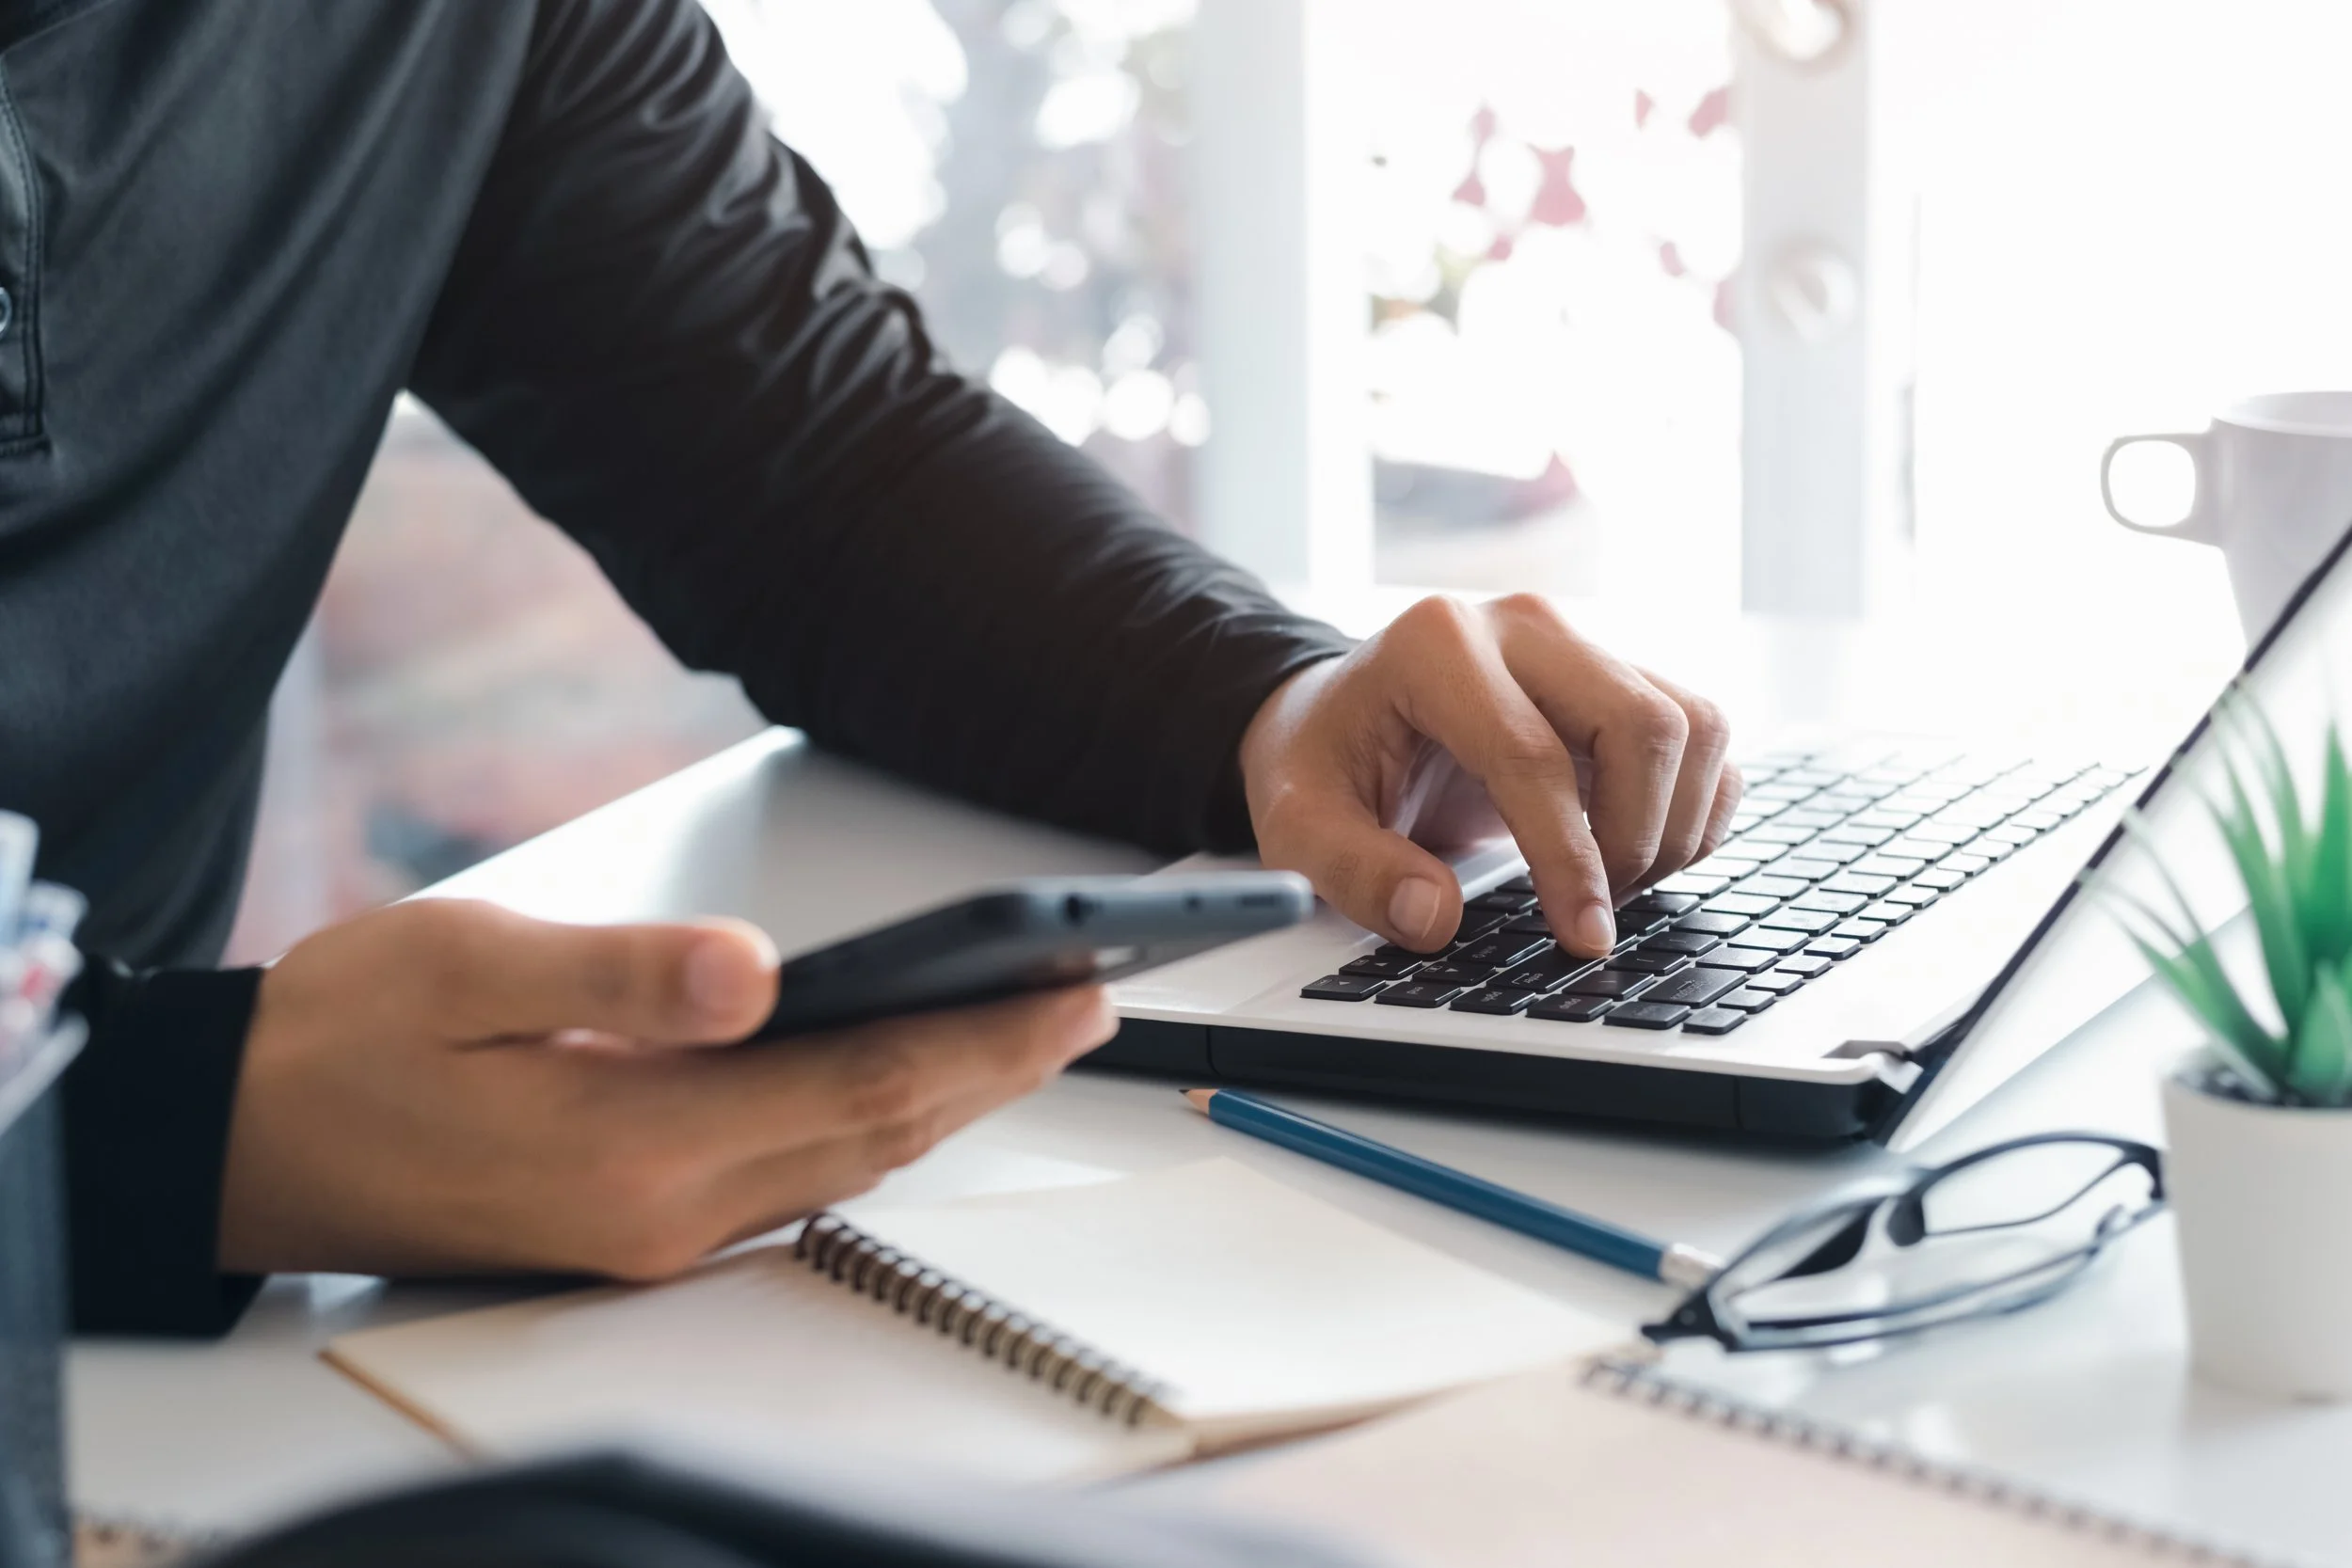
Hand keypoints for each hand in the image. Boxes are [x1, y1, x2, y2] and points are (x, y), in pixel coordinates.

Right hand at [218, 899, 1114, 1278]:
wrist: (238, 1142)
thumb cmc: (340, 1041)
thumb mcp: (466, 968)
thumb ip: (619, 975)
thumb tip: (755, 970)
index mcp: (633, 1148)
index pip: (860, 1083)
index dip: (984, 1037)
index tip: (1074, 987)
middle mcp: (662, 1215)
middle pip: (878, 1133)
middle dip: (998, 1067)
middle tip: (1091, 999)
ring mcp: (651, 1236)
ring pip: (845, 1162)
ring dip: (945, 1097)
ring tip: (1027, 1029)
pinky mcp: (632, 1230)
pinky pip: (791, 1178)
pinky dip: (869, 1122)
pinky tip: (900, 1078)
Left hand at [1238, 594, 1739, 958]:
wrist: (1339, 717)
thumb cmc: (1322, 764)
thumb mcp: (1297, 825)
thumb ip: (1356, 873)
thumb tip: (1433, 916)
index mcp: (1436, 646)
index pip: (1533, 757)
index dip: (1570, 859)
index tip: (1583, 937)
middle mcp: (1522, 626)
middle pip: (1643, 725)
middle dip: (1637, 840)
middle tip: (1594, 916)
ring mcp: (1580, 643)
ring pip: (1692, 726)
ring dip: (1675, 825)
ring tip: (1612, 887)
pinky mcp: (1618, 673)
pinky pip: (1702, 735)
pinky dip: (1694, 806)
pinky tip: (1636, 853)